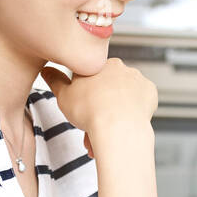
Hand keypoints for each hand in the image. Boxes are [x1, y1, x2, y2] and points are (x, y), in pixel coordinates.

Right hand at [41, 58, 156, 149]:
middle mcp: (118, 66)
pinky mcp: (150, 91)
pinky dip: (134, 110)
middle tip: (93, 125)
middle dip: (100, 105)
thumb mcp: (63, 96)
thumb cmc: (90, 112)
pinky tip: (126, 121)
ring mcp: (136, 78)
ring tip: (107, 131)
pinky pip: (141, 100)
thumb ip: (54, 81)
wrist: (118, 128)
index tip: (82, 109)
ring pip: (123, 95)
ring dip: (115, 110)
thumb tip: (46, 70)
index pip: (89, 76)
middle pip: (107, 87)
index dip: (84, 95)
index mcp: (97, 64)